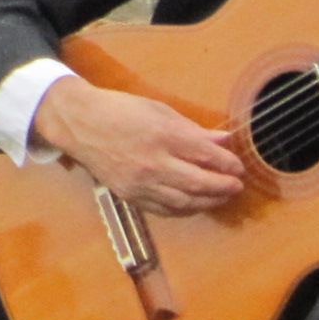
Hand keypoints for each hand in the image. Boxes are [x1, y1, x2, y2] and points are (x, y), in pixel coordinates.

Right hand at [37, 78, 241, 215]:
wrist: (79, 124)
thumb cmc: (120, 110)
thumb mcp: (158, 110)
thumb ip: (192, 129)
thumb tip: (223, 140)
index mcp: (163, 135)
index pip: (206, 155)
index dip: (228, 163)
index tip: (239, 166)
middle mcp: (154, 162)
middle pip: (199, 182)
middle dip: (224, 186)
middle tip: (237, 185)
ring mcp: (141, 182)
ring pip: (184, 201)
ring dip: (208, 201)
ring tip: (221, 197)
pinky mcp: (130, 195)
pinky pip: (164, 209)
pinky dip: (185, 209)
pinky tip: (195, 204)